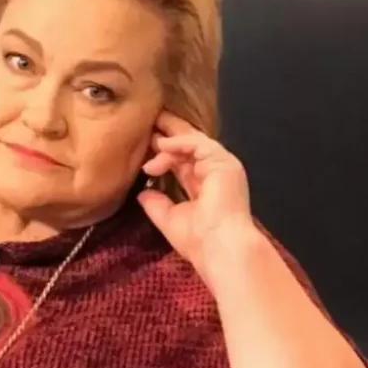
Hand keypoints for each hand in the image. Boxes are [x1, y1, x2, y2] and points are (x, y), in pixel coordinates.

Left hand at [137, 113, 258, 279]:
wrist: (218, 248)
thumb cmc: (198, 240)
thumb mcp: (168, 217)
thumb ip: (155, 203)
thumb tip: (142, 193)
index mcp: (203, 184)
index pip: (183, 159)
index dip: (164, 150)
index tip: (144, 142)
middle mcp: (214, 172)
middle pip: (190, 145)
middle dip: (169, 132)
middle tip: (149, 119)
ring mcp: (222, 166)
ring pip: (193, 142)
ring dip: (169, 139)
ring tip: (149, 135)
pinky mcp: (225, 163)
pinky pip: (199, 144)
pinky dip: (179, 143)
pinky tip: (161, 145)